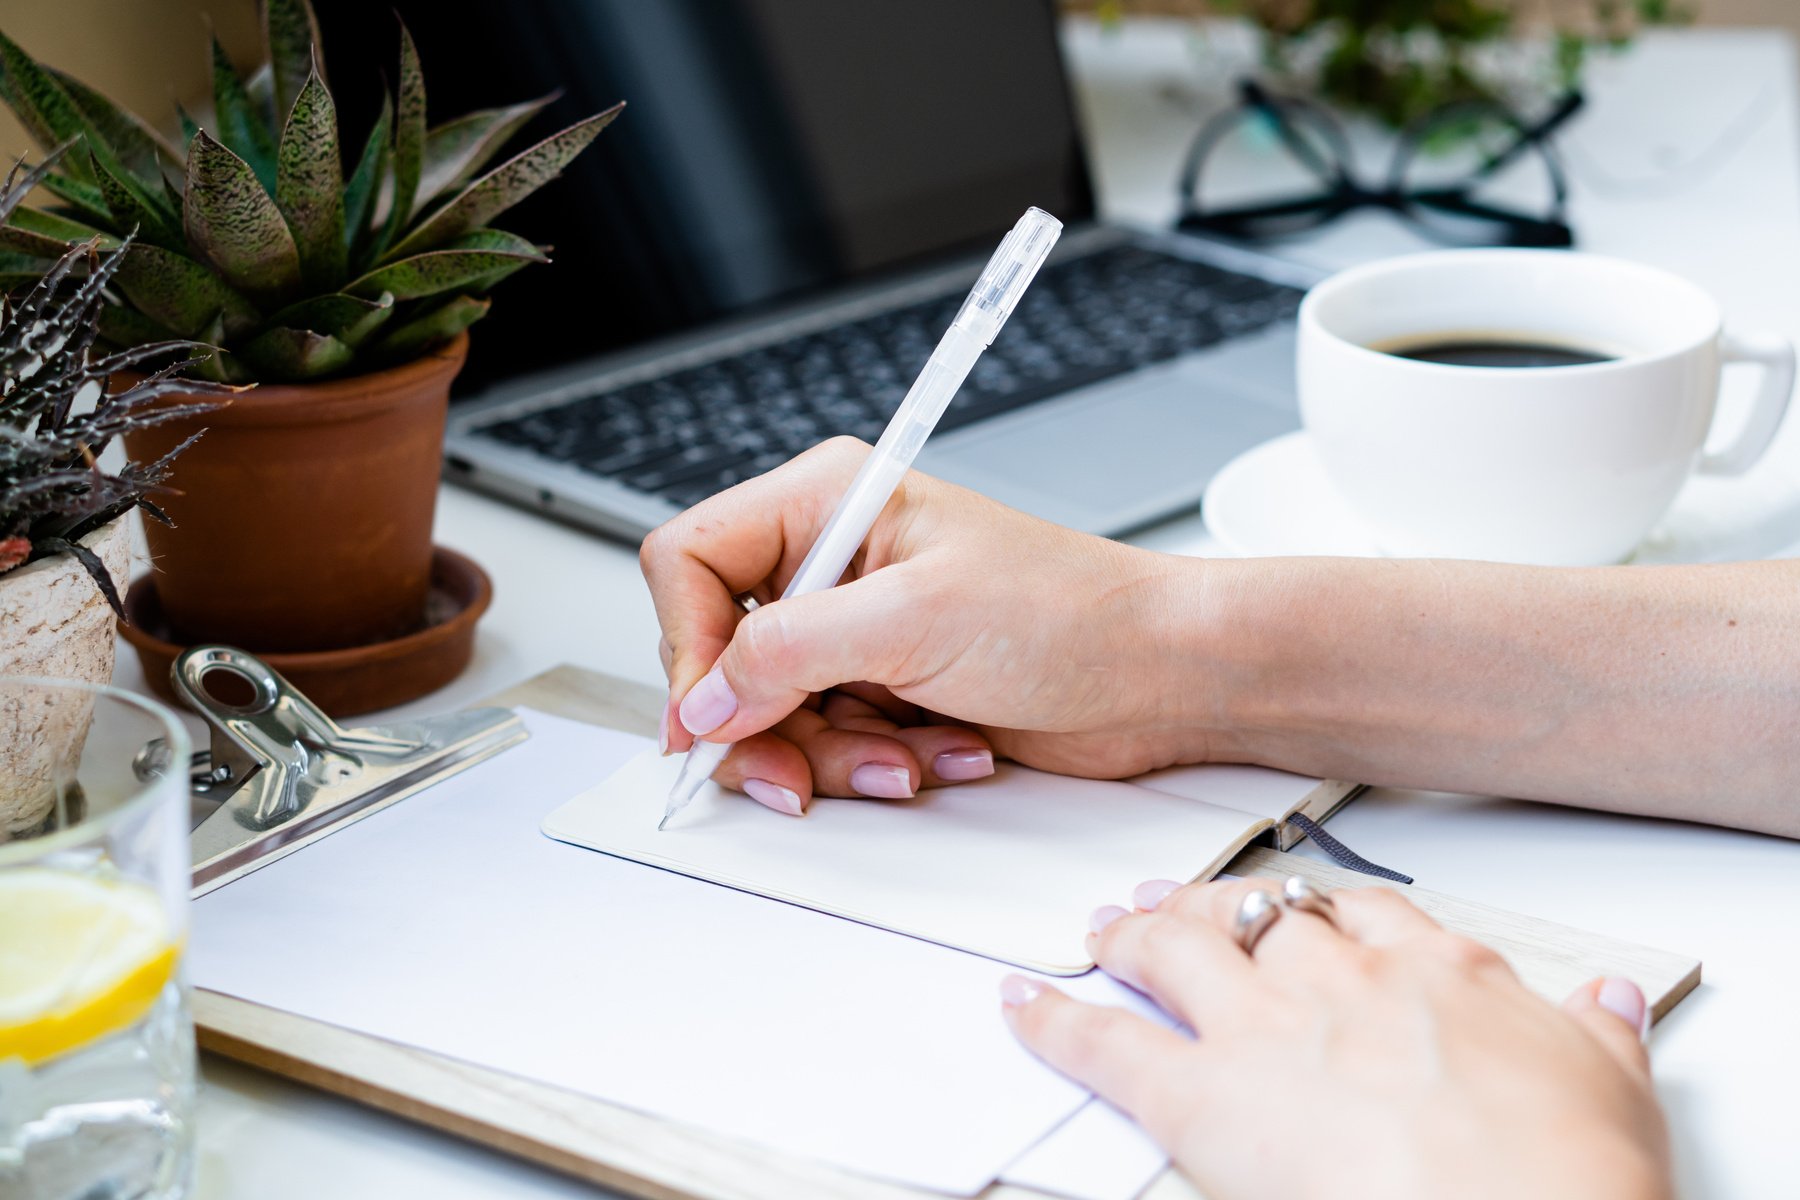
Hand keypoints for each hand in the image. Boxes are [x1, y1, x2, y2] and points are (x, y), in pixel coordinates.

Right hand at [639, 438, 1218, 812]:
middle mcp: (830, 566)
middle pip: (720, 656)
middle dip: (765, 723)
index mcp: (826, 504)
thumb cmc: (1070, 611)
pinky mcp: (881, 692)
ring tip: (907, 756)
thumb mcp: (916, 618)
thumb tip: (704, 697)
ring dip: (834, 756)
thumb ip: (791, 651)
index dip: (689, 642)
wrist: (1158, 675)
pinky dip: (872, 767)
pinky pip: (825, 747)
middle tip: (799, 767)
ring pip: (769, 717)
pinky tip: (937, 754)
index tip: (714, 711)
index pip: (691, 561)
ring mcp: (854, 634)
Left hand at [1002, 878, 1671, 1199]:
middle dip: (1210, 907)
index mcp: (1435, 974)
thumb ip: (1597, 1033)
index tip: (1301, 909)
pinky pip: (1104, 1045)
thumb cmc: (1565, 1176)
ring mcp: (1262, 1031)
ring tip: (1106, 928)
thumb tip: (1609, 1002)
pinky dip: (1054, 1021)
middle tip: (1179, 902)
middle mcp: (1338, 983)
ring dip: (1131, 936)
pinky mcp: (1197, 1096)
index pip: (1363, 915)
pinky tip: (1024, 1004)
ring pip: (1173, 951)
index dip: (1318, 910)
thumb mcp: (1614, 1091)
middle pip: (1255, 920)